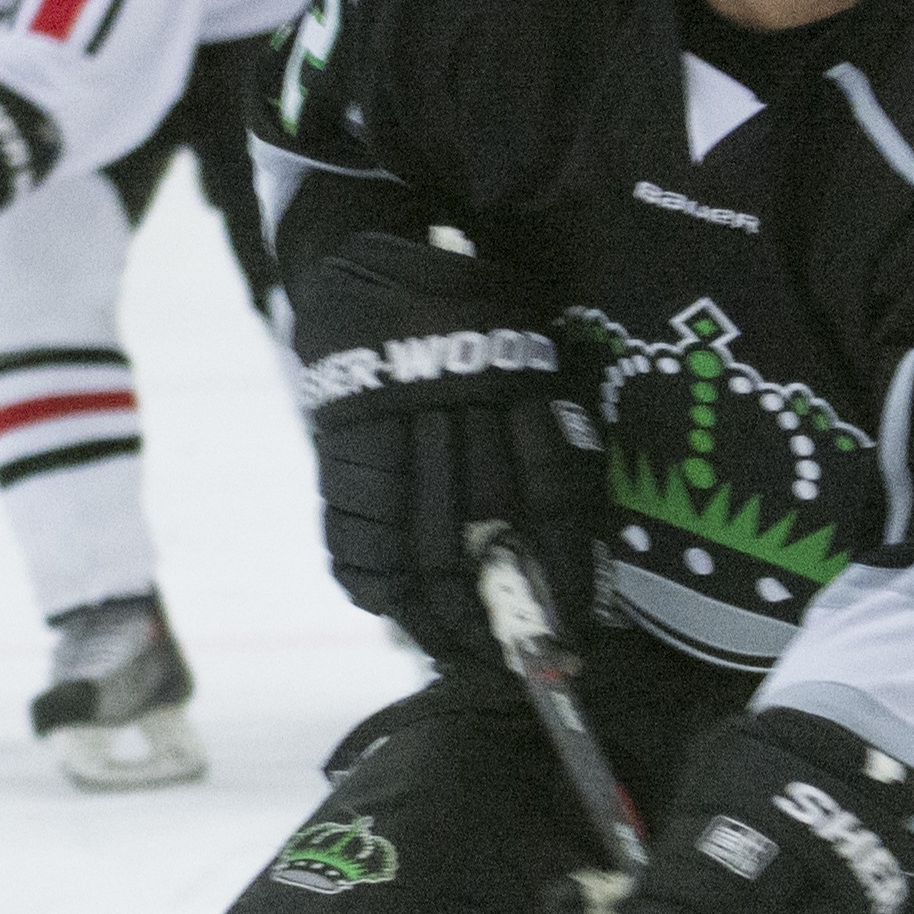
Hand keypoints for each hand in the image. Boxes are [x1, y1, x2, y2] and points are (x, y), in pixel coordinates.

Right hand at [290, 232, 596, 666]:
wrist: (368, 248)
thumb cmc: (470, 315)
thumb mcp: (528, 354)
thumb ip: (550, 440)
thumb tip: (574, 564)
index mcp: (520, 380)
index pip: (554, 497)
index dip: (562, 577)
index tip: (572, 634)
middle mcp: (459, 402)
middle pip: (481, 535)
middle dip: (494, 617)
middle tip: (508, 665)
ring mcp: (393, 419)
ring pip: (414, 545)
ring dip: (431, 616)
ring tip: (449, 653)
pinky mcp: (339, 434)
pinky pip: (352, 527)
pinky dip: (369, 580)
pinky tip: (389, 609)